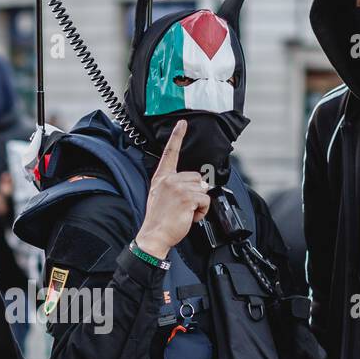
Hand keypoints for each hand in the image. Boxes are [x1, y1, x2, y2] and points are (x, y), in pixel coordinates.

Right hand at [136, 120, 209, 258]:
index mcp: (161, 178)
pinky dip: (201, 211)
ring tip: (184, 213)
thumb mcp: (161, 197)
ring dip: (199, 204)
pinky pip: (205, 200)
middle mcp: (169, 180)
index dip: (177, 137)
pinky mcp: (187, 197)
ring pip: (202, 189)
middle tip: (183, 207)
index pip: (170, 153)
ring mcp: (177, 187)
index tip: (182, 123)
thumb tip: (198, 185)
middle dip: (196, 193)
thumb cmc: (159, 220)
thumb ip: (175, 186)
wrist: (154, 235)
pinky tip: (189, 217)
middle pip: (196, 177)